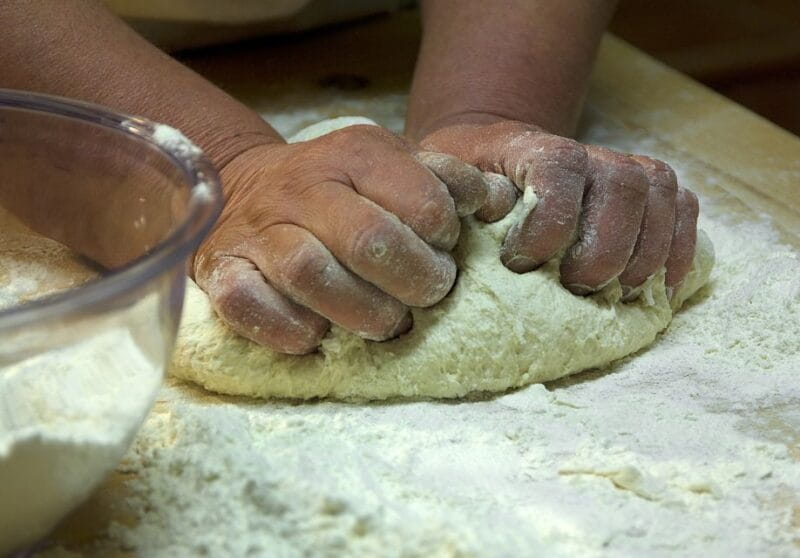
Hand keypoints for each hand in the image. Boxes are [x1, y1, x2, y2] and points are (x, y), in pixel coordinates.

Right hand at [193, 125, 487, 353]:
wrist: (246, 185)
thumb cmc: (340, 188)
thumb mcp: (393, 165)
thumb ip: (446, 180)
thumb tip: (501, 202)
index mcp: (356, 154)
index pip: (424, 201)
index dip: (444, 238)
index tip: (443, 252)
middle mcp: (305, 186)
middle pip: (370, 240)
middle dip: (414, 281)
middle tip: (426, 296)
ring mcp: (260, 229)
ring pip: (310, 273)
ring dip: (360, 312)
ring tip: (385, 323)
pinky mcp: (223, 268)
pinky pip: (246, 303)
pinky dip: (285, 329)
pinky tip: (315, 336)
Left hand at [420, 120, 698, 297]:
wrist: (498, 164)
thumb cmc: (469, 186)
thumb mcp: (444, 187)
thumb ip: (451, 201)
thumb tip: (474, 226)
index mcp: (531, 146)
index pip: (561, 167)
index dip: (552, 219)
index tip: (521, 262)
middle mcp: (588, 152)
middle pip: (623, 185)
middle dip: (604, 248)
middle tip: (575, 288)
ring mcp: (624, 168)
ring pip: (660, 197)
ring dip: (644, 254)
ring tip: (614, 294)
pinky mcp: (649, 191)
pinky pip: (684, 209)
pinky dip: (679, 249)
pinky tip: (657, 287)